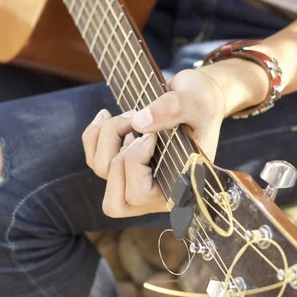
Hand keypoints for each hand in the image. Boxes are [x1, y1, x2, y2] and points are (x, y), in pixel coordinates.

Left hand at [82, 68, 224, 217]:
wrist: (198, 97)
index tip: (152, 133)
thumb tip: (139, 122)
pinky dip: (93, 136)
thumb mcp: (196, 102)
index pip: (142, 197)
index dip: (136, 162)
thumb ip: (173, 109)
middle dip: (119, 156)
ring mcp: (136, 181)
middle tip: (138, 124)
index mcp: (179, 191)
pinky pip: (93, 158)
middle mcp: (156, 193)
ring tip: (130, 115)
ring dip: (107, 138)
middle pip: (115, 200)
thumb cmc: (203, 104)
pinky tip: (105, 116)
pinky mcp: (122, 165)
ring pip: (102, 173)